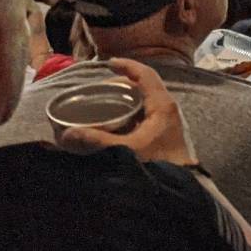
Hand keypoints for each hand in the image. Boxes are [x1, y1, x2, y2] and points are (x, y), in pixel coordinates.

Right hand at [54, 56, 197, 168]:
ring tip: (106, 99)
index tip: (109, 63)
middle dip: (124, 82)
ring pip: (147, 99)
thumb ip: (98, 140)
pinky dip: (132, 109)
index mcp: (162, 105)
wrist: (182, 187)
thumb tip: (69, 133)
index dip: (127, 66)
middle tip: (102, 85)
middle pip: (146, 85)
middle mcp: (167, 108)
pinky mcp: (165, 131)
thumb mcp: (126, 150)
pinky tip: (118, 119)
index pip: (145, 75)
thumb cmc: (158, 164)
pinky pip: (147, 111)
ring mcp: (168, 119)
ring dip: (128, 96)